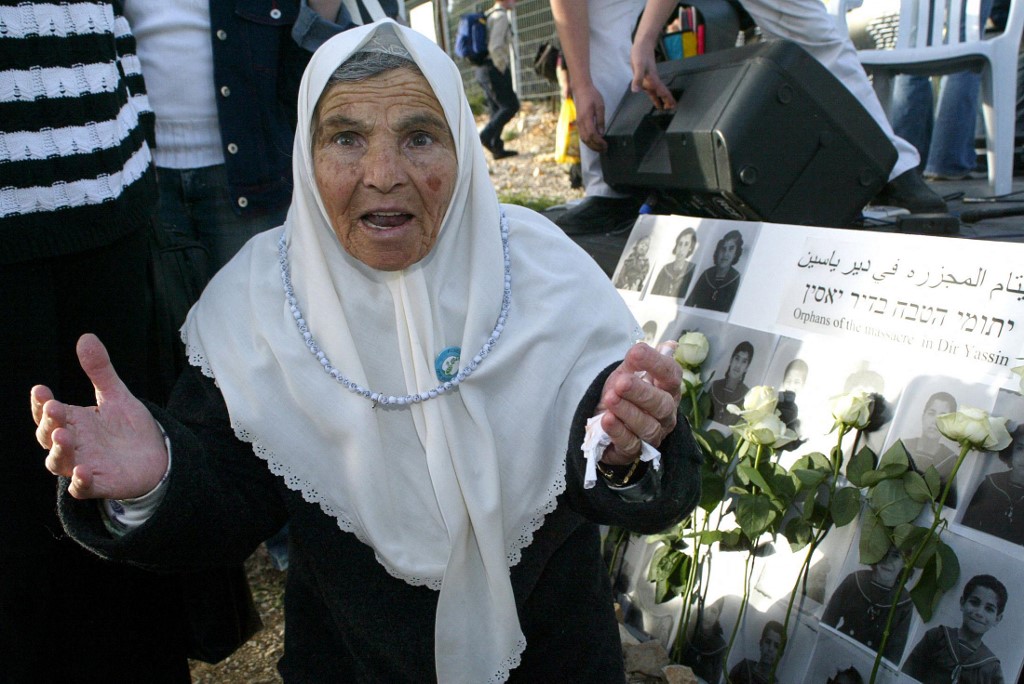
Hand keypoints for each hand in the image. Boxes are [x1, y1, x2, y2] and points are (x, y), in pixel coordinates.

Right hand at [31, 334, 167, 499]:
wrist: (157, 455)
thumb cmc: (129, 427)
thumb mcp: (116, 395)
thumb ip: (100, 371)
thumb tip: (86, 337)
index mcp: (72, 422)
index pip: (48, 413)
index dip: (41, 404)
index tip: (41, 390)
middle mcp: (73, 445)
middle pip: (48, 437)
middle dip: (48, 423)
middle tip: (55, 408)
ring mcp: (83, 465)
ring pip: (58, 462)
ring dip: (58, 450)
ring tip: (63, 435)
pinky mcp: (99, 484)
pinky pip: (82, 489)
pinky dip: (79, 482)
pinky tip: (83, 471)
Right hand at [571, 82, 607, 152]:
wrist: (581, 89)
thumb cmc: (592, 96)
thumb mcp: (600, 106)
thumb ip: (600, 120)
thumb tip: (601, 133)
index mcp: (586, 118)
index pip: (592, 134)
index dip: (599, 142)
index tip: (605, 145)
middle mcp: (580, 123)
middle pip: (587, 139)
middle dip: (596, 146)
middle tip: (604, 149)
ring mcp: (578, 123)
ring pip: (583, 139)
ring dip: (591, 146)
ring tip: (600, 149)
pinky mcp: (579, 123)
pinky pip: (582, 135)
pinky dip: (588, 141)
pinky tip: (594, 143)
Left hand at [597, 342, 680, 464]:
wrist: (604, 419)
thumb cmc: (623, 393)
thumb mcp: (627, 372)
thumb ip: (639, 360)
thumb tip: (670, 345)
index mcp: (668, 389)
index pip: (671, 375)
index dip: (656, 363)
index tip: (636, 352)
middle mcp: (666, 413)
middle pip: (661, 404)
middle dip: (641, 392)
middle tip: (621, 383)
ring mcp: (653, 434)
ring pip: (647, 426)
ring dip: (628, 412)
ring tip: (610, 399)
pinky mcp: (635, 451)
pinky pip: (630, 443)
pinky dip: (618, 431)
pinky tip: (607, 420)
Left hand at [629, 44, 675, 109]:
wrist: (642, 43)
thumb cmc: (641, 53)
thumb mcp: (638, 66)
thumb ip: (638, 78)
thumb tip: (636, 90)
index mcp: (653, 79)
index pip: (662, 91)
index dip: (667, 98)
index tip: (673, 106)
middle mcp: (652, 79)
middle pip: (661, 92)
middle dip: (666, 100)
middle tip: (671, 109)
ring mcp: (649, 78)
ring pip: (656, 91)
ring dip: (659, 98)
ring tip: (662, 107)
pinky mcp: (645, 75)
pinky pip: (650, 87)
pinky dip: (652, 93)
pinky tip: (652, 95)